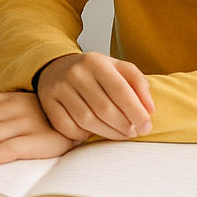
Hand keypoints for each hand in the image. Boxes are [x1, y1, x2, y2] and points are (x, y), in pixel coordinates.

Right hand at [36, 51, 154, 140]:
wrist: (57, 67)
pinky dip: (82, 134)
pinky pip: (67, 126)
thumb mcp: (118, 68)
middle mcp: (75, 73)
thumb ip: (139, 84)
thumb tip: (149, 109)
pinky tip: (92, 131)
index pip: (121, 91)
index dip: (137, 113)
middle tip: (133, 132)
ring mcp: (59, 87)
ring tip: (119, 134)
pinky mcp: (48, 101)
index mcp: (96, 62)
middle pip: (104, 109)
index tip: (146, 126)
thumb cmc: (94, 73)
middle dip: (124, 126)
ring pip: (87, 120)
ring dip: (107, 133)